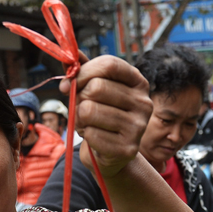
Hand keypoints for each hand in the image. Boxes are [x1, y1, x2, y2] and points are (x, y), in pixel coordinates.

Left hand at [65, 56, 151, 177]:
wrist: (111, 154)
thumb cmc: (101, 117)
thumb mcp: (93, 90)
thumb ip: (82, 71)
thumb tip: (68, 56)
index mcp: (138, 82)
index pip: (109, 64)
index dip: (84, 71)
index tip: (72, 81)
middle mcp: (143, 102)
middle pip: (97, 87)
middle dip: (80, 97)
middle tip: (82, 107)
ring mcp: (139, 126)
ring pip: (89, 110)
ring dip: (80, 118)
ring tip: (88, 123)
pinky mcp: (128, 148)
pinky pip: (91, 134)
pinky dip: (86, 135)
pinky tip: (95, 138)